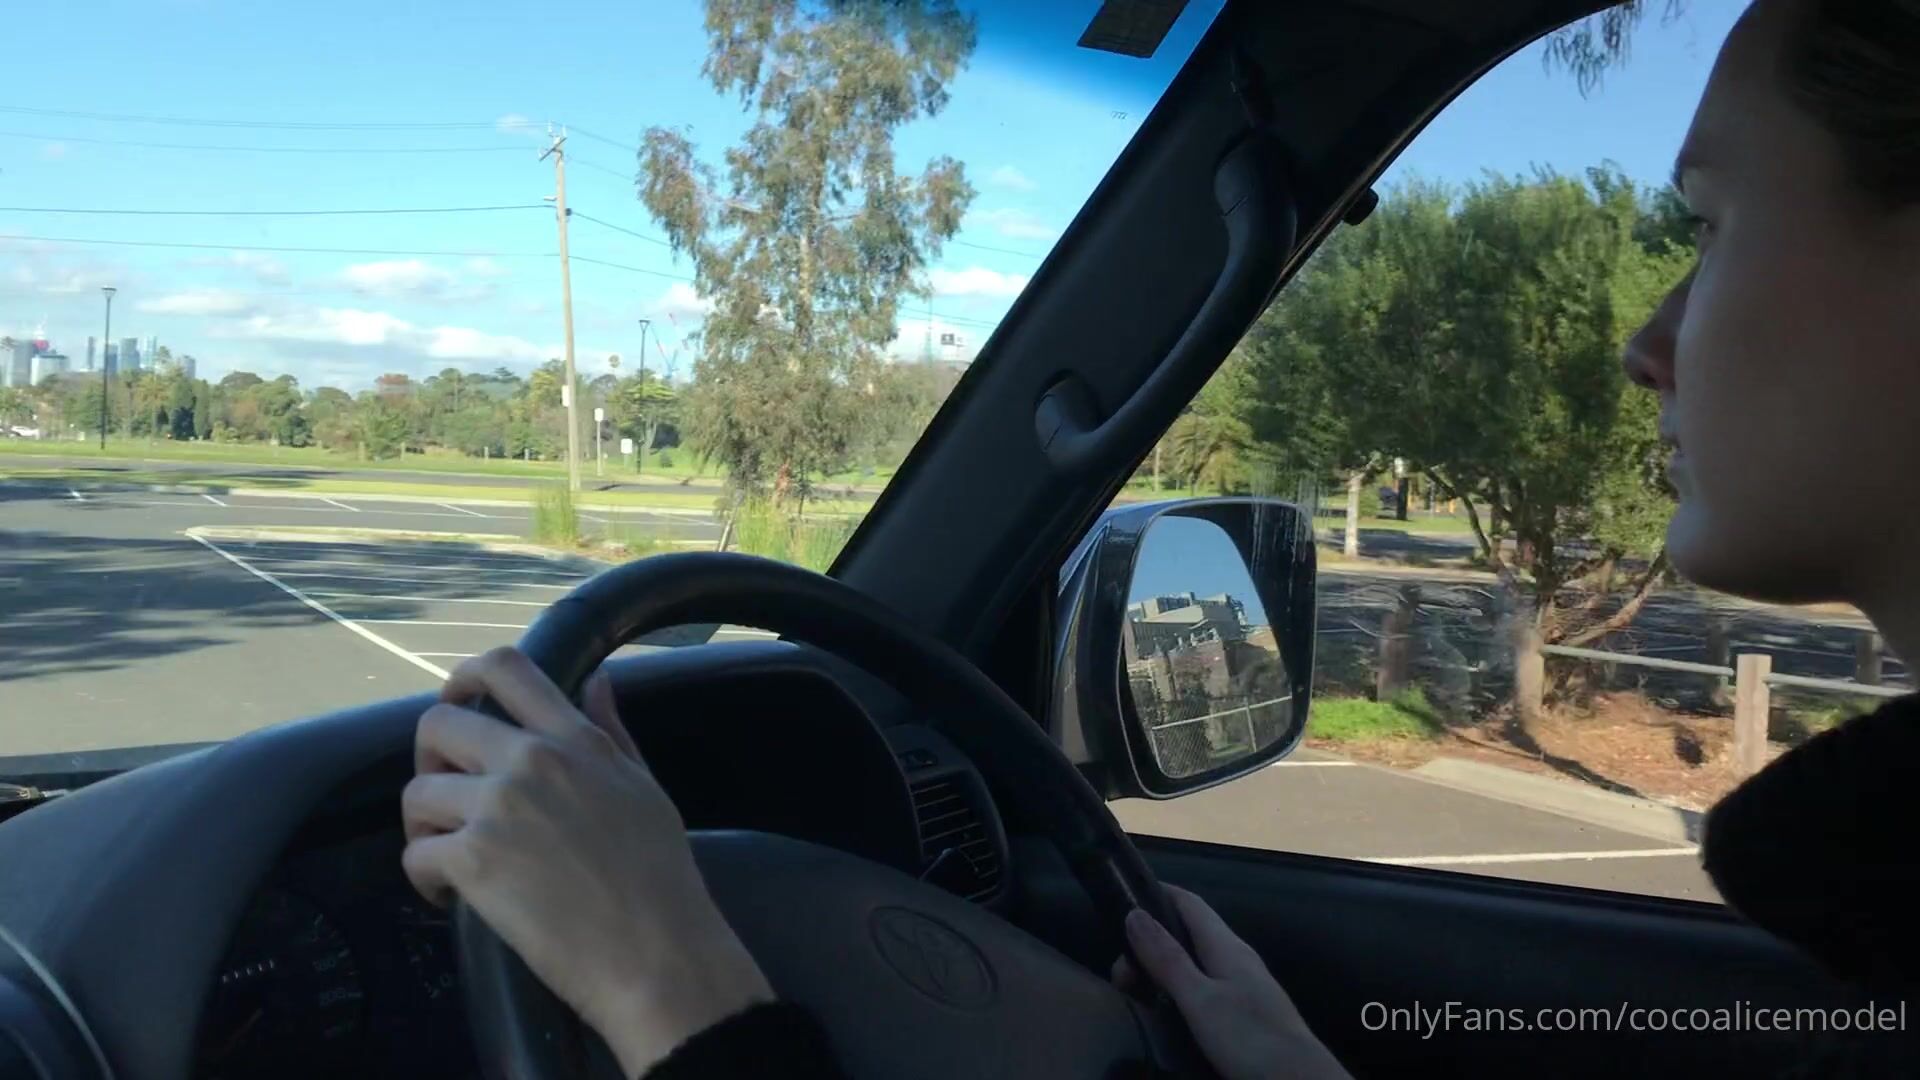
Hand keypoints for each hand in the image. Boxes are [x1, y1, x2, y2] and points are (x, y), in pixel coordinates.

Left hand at [400, 647, 772, 1077]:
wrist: (657, 952)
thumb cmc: (661, 878)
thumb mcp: (645, 788)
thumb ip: (613, 731)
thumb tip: (598, 681)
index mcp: (577, 740)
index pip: (507, 668)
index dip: (464, 676)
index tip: (456, 701)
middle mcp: (534, 761)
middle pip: (438, 724)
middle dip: (429, 759)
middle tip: (447, 798)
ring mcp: (500, 807)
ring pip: (416, 793)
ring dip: (423, 826)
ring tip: (448, 857)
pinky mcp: (474, 859)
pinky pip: (415, 854)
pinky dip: (423, 878)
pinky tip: (450, 898)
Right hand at [1114, 885, 1349, 1079]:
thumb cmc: (1250, 1037)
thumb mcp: (1200, 998)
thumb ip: (1168, 958)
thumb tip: (1134, 913)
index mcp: (1226, 945)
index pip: (1189, 903)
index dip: (1158, 894)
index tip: (1123, 899)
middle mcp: (1236, 958)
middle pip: (1187, 935)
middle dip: (1150, 946)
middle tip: (1122, 975)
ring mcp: (1243, 986)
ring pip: (1193, 964)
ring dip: (1161, 972)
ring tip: (1136, 994)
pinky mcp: (1244, 1012)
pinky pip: (1202, 988)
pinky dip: (1177, 992)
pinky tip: (1167, 1012)